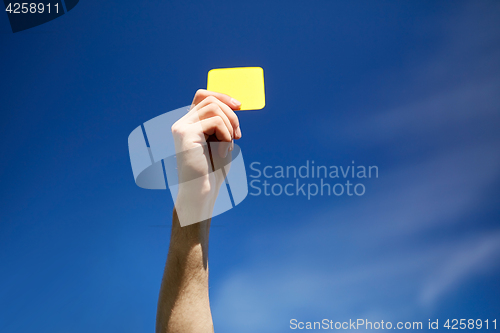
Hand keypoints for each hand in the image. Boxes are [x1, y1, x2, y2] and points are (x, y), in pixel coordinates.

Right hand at [171, 89, 241, 225]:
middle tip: (238, 135)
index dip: (222, 96)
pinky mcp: (185, 134)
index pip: (203, 96)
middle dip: (231, 114)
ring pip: (214, 108)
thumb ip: (222, 123)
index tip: (239, 105)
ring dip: (230, 124)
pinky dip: (226, 134)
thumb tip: (233, 104)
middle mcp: (181, 124)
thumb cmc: (213, 171)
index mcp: (189, 124)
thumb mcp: (221, 141)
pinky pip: (215, 121)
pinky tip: (224, 151)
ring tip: (231, 143)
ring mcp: (181, 128)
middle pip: (210, 99)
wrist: (202, 193)